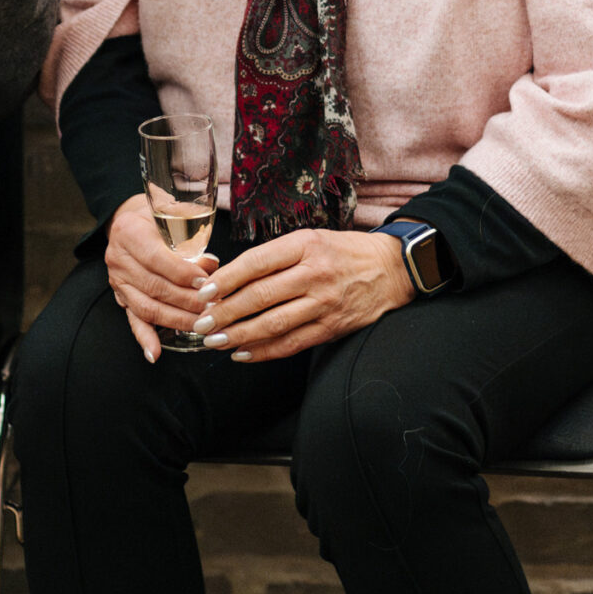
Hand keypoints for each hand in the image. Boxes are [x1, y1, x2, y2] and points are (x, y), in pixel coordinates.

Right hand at [104, 193, 218, 364]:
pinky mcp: (121, 297)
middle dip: (187, 301)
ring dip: (176, 320)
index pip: (157, 258)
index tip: (207, 282)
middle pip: (155, 287)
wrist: (129, 218)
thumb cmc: (157, 215)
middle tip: (214, 307)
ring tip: (202, 326)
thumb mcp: (172, 213)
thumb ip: (191, 236)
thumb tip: (212, 266)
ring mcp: (118, 280)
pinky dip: (145, 338)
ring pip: (147, 306)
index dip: (183, 273)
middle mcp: (118, 258)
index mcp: (129, 232)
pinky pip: (133, 320)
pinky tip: (156, 354)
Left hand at [191, 229, 413, 362]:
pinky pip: (292, 343)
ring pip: (273, 324)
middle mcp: (315, 273)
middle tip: (201, 323)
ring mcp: (325, 303)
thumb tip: (228, 278)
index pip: (256, 262)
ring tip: (215, 341)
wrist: (390, 269)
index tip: (205, 292)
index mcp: (305, 245)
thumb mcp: (310, 239)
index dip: (226, 279)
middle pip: (260, 296)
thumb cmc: (342, 252)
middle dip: (225, 312)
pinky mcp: (332, 327)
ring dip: (239, 335)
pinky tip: (243, 354)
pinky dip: (264, 351)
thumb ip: (274, 257)